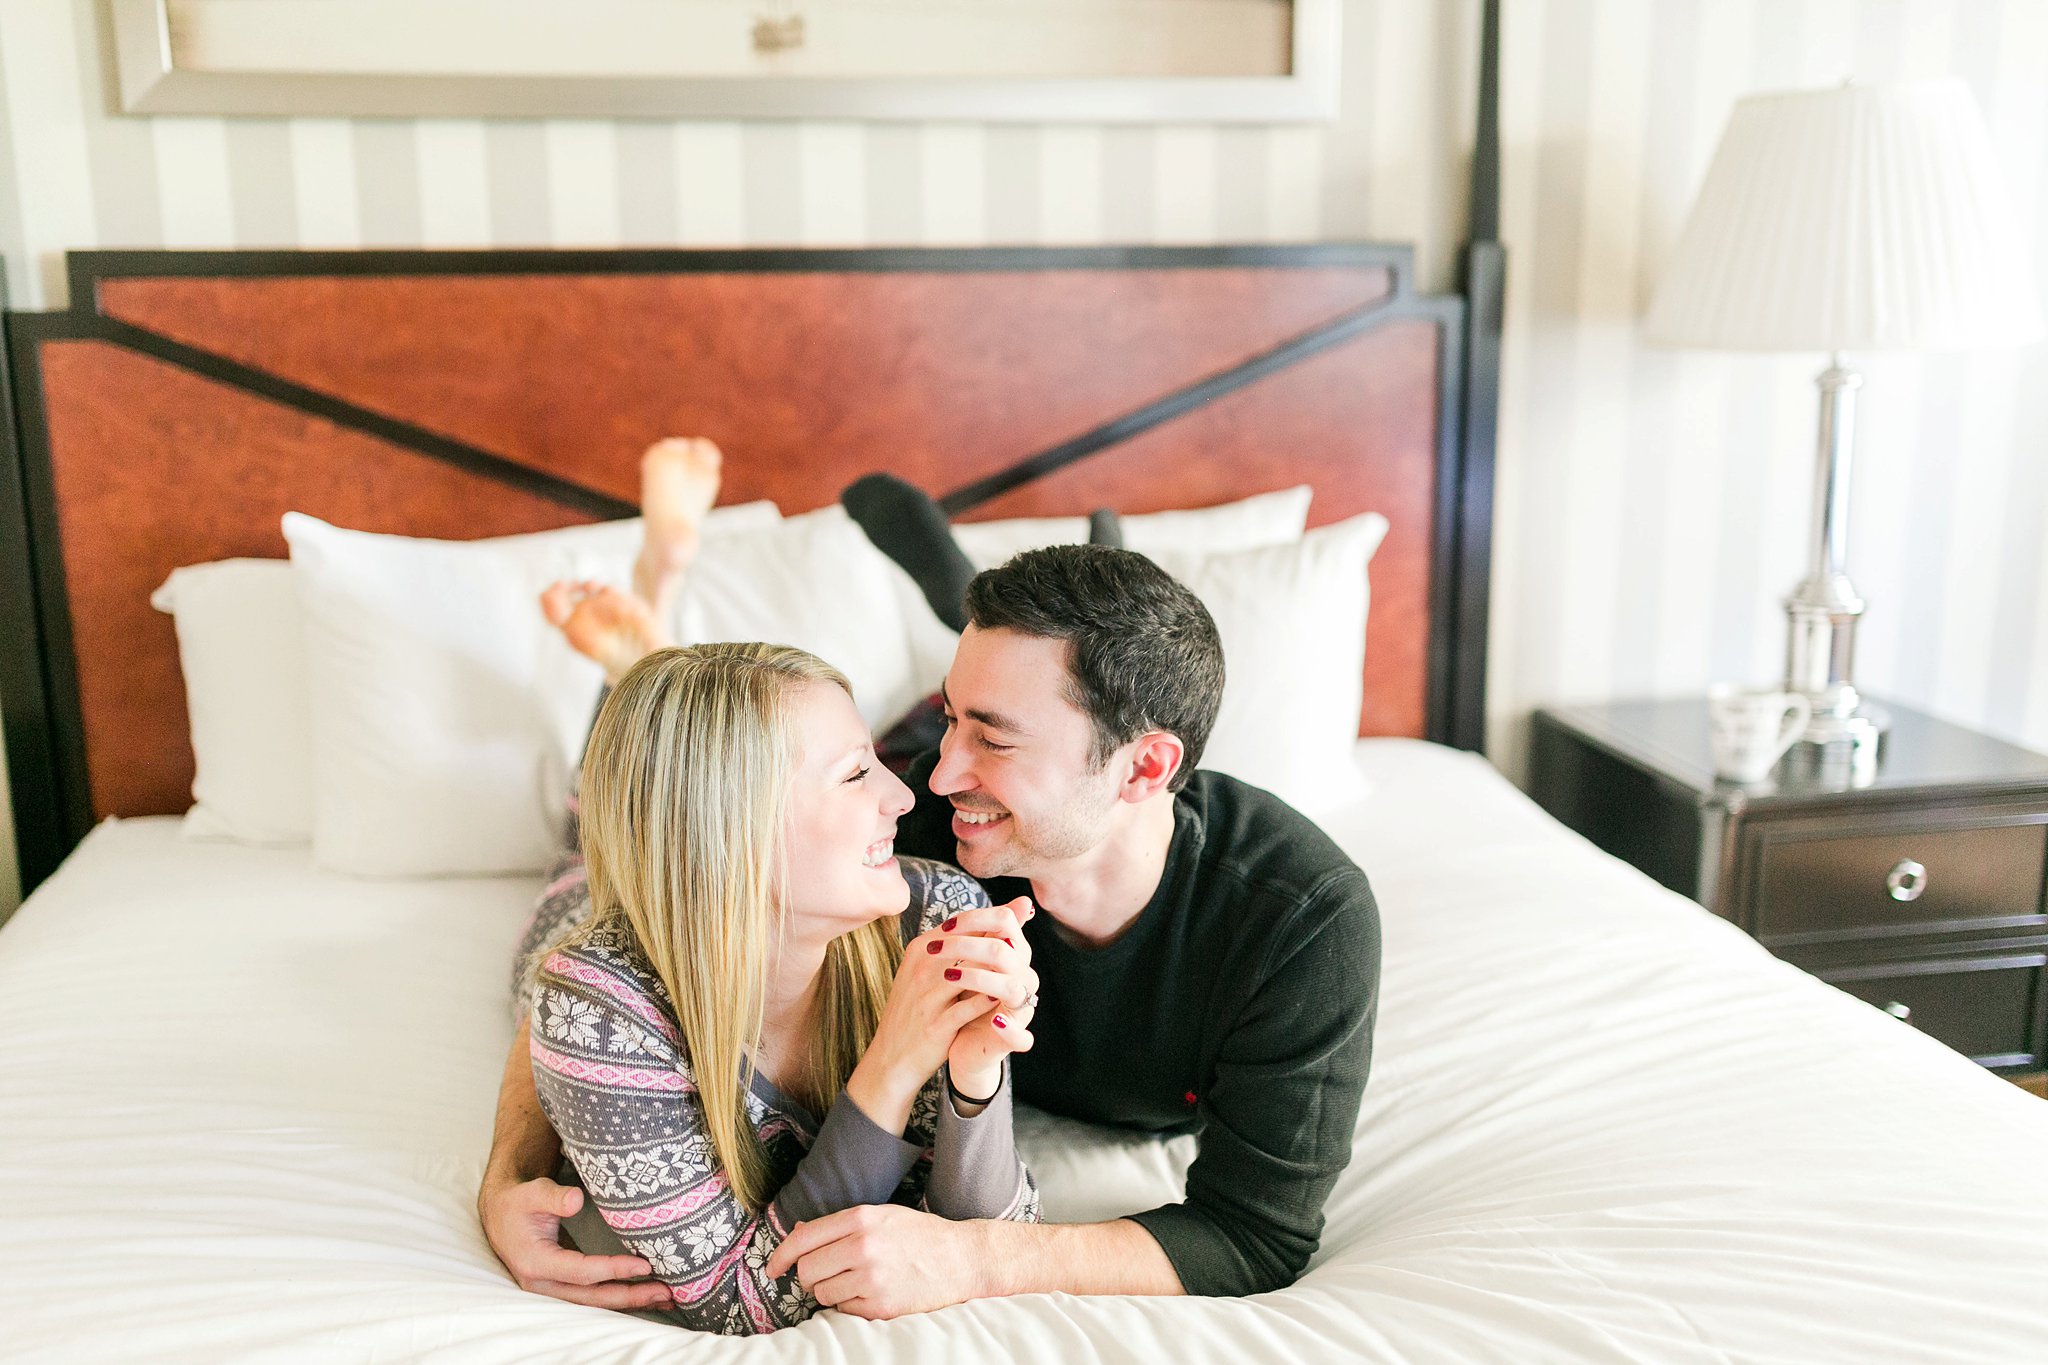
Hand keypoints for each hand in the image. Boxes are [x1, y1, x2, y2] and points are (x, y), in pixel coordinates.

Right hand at [478, 1172, 668, 1310]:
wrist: (502, 1215)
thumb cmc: (519, 1203)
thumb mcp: (532, 1193)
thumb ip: (553, 1196)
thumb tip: (576, 1200)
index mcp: (536, 1263)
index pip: (581, 1272)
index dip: (613, 1270)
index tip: (644, 1265)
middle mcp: (544, 1284)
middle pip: (593, 1298)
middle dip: (630, 1295)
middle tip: (666, 1292)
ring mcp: (553, 1289)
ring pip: (595, 1302)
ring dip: (630, 1301)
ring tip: (667, 1298)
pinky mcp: (563, 1286)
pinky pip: (594, 1297)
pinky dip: (620, 1296)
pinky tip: (645, 1294)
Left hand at [763, 1205, 981, 1318]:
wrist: (961, 1259)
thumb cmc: (919, 1235)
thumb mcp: (880, 1216)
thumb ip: (840, 1225)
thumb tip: (797, 1234)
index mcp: (861, 1219)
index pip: (803, 1239)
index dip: (781, 1256)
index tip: (773, 1267)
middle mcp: (863, 1247)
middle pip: (807, 1270)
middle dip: (809, 1275)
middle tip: (826, 1274)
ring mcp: (872, 1279)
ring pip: (822, 1293)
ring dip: (830, 1291)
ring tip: (855, 1281)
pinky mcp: (880, 1306)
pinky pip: (842, 1310)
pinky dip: (849, 1305)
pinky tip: (869, 1292)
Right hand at [847, 902, 1036, 1129]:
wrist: (892, 1055)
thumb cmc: (917, 1007)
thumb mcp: (928, 970)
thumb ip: (958, 943)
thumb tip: (994, 915)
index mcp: (920, 950)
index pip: (960, 925)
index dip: (990, 924)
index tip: (1014, 927)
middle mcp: (921, 968)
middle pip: (966, 944)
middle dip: (996, 945)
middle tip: (1021, 946)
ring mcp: (926, 997)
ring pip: (967, 973)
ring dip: (994, 972)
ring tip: (1017, 970)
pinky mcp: (935, 1025)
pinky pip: (966, 1009)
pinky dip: (986, 1002)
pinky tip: (1003, 999)